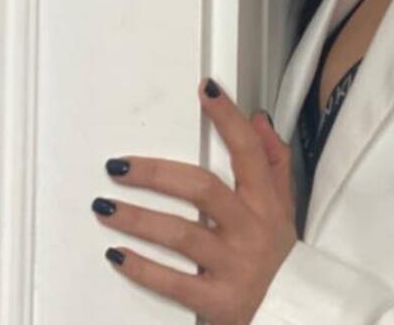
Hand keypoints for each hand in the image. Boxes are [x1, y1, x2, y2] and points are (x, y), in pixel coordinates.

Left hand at [94, 79, 297, 324]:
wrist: (289, 313)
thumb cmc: (278, 254)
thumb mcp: (285, 204)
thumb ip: (273, 160)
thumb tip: (259, 119)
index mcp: (266, 201)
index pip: (248, 150)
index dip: (227, 118)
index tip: (206, 91)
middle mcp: (250, 228)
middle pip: (203, 189)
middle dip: (158, 174)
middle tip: (120, 165)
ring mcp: (232, 265)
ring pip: (181, 235)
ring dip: (138, 218)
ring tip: (104, 206)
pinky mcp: (216, 300)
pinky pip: (173, 283)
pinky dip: (142, 268)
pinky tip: (117, 253)